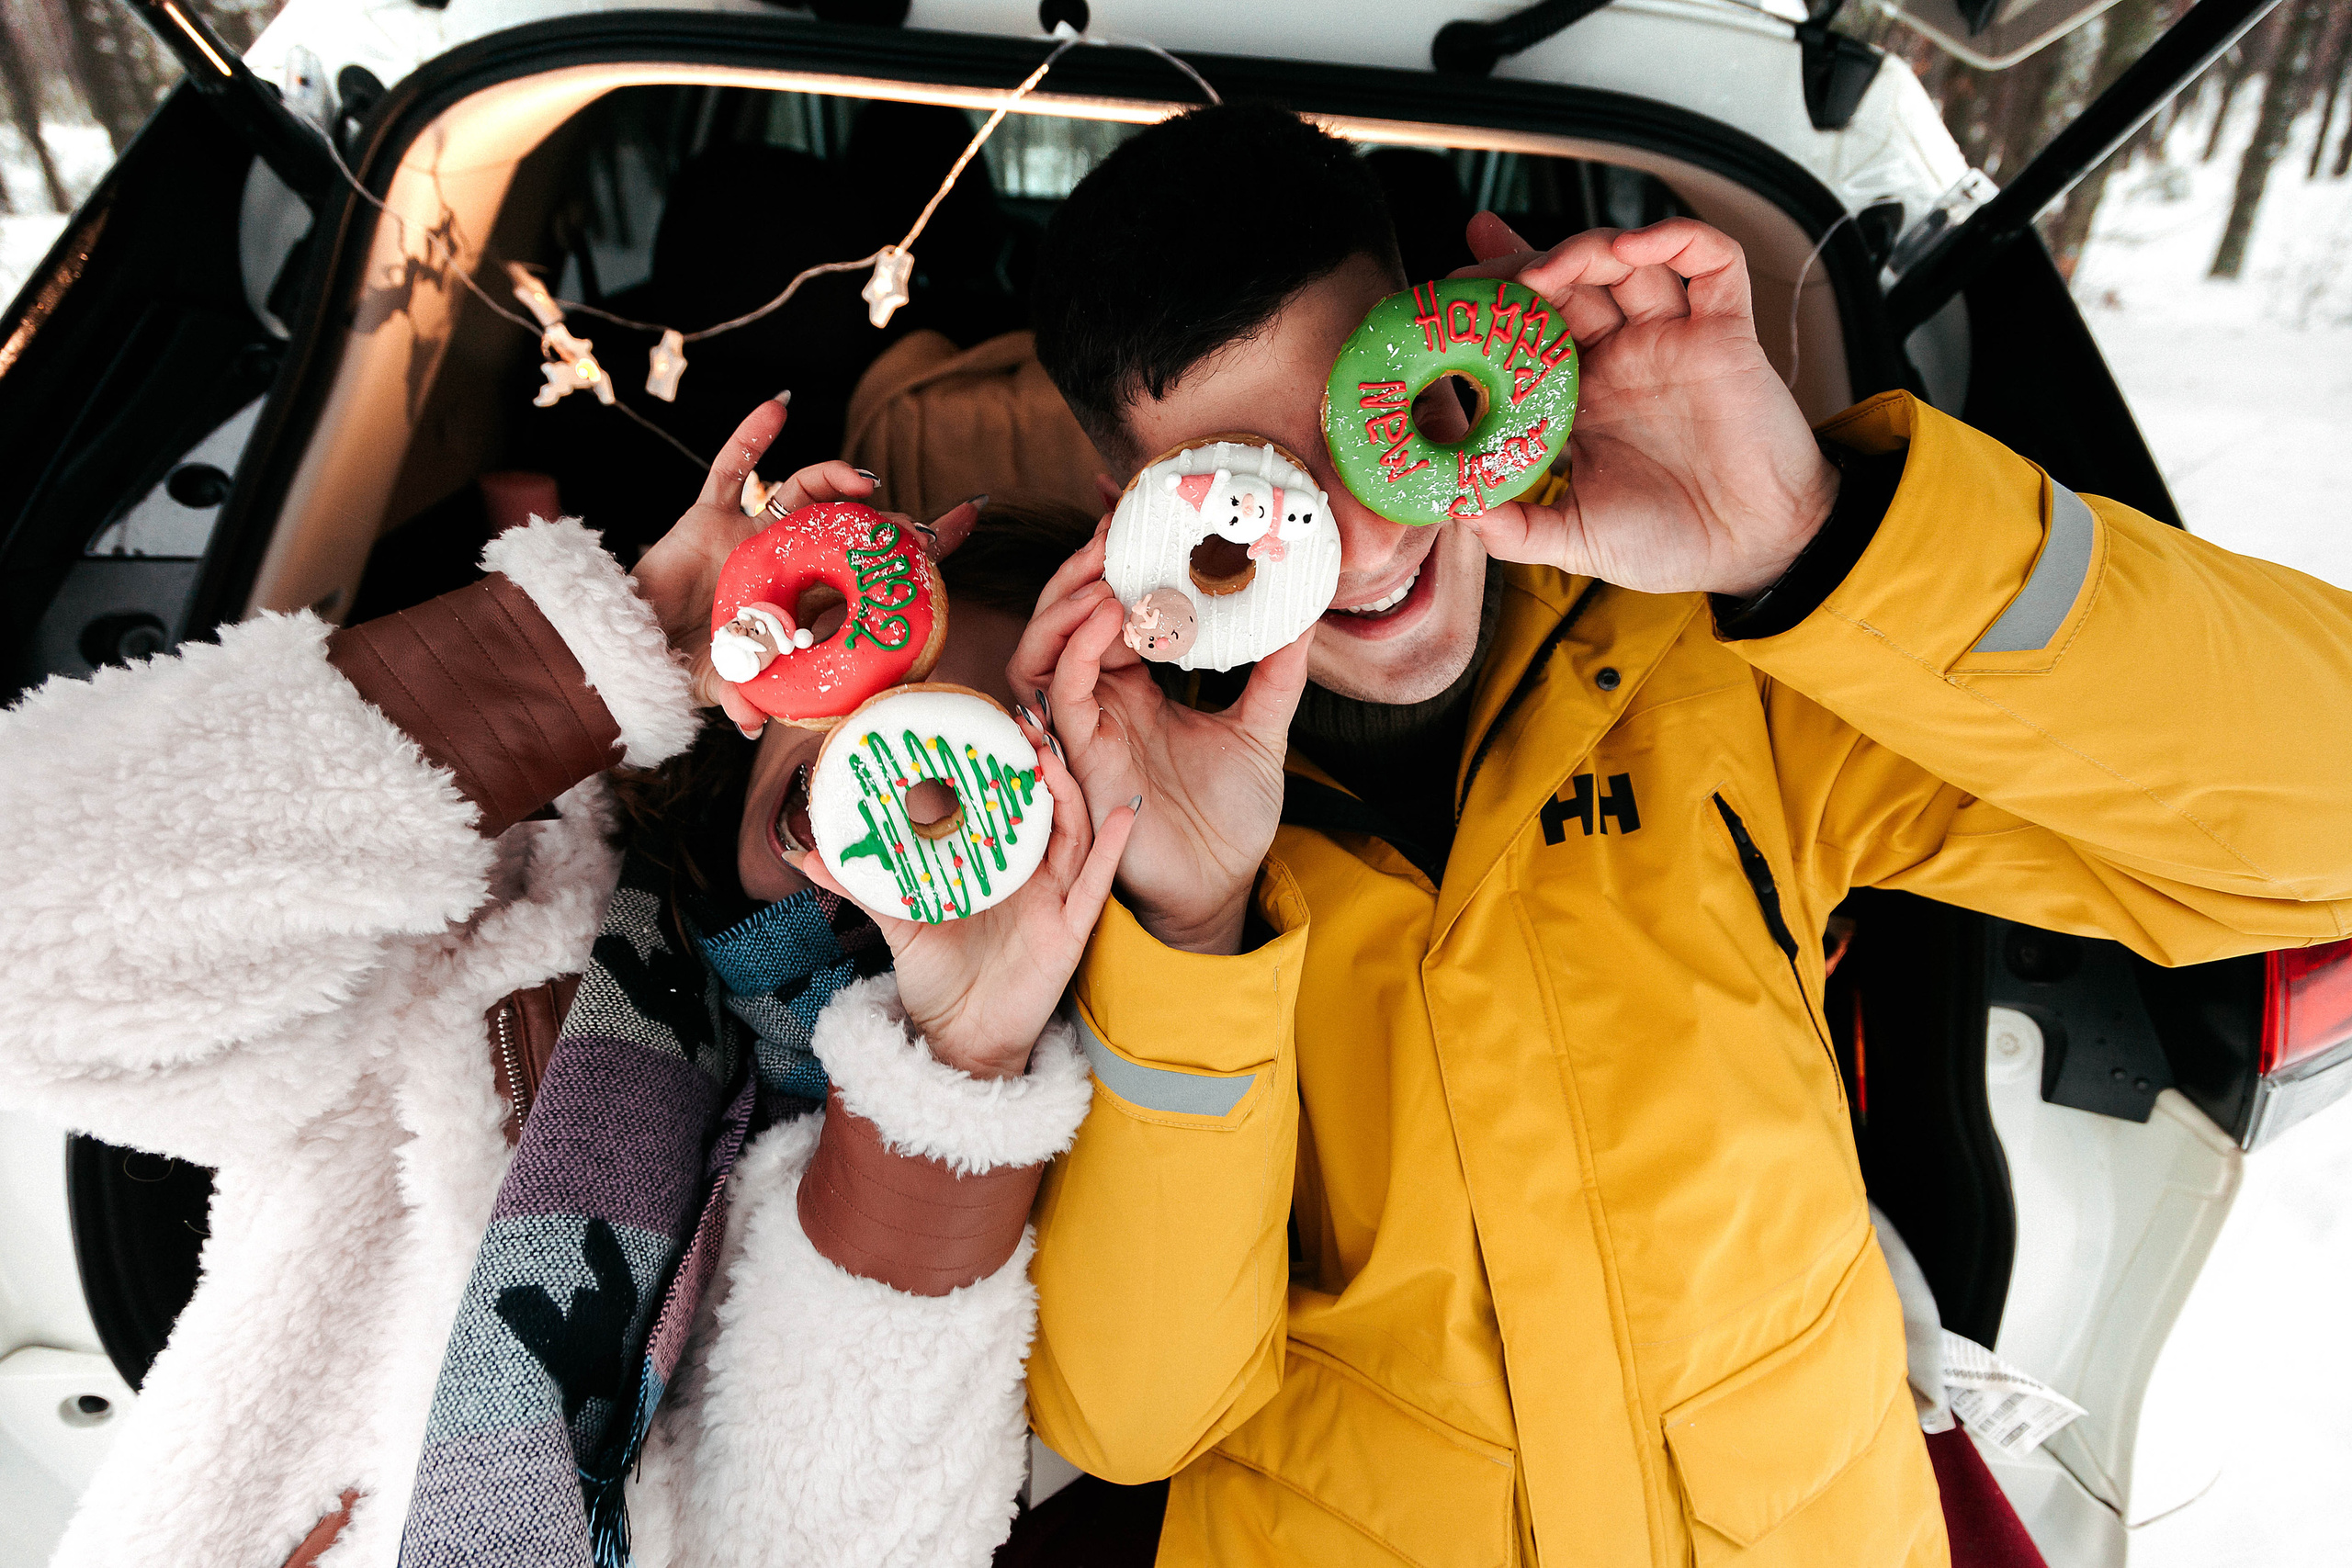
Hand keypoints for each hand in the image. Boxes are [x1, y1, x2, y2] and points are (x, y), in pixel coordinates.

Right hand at [633, 399, 928, 735]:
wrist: (630, 645)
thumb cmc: (683, 666)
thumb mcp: (723, 683)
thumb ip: (743, 698)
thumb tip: (754, 727)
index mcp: (804, 598)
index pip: (873, 569)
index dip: (921, 546)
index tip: (970, 515)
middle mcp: (787, 559)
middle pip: (849, 527)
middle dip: (887, 523)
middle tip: (917, 529)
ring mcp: (751, 533)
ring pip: (803, 491)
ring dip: (834, 478)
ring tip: (862, 482)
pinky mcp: (709, 515)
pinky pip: (733, 466)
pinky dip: (753, 436)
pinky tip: (778, 409)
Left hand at [793, 710, 1138, 1078]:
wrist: (958, 1040)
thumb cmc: (936, 980)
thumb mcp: (898, 922)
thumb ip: (864, 885)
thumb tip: (808, 853)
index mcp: (996, 868)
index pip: (1007, 806)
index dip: (1006, 766)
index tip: (992, 724)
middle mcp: (1031, 877)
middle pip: (1047, 809)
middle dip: (1041, 765)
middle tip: (1025, 724)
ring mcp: (1054, 900)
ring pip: (1074, 834)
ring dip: (1069, 793)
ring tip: (1054, 758)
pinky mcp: (1070, 931)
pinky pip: (1098, 884)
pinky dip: (1113, 848)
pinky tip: (1124, 814)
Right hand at [1007, 526, 1312, 955]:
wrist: (1220, 887)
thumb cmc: (1229, 819)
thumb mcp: (1261, 728)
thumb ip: (1276, 670)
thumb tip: (1306, 612)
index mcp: (1136, 687)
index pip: (1110, 609)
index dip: (1116, 565)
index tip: (1142, 521)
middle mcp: (1102, 701)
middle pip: (1065, 616)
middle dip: (1084, 568)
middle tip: (1117, 525)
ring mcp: (1086, 726)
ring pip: (1045, 645)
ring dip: (1069, 600)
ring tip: (1107, 565)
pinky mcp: (1080, 755)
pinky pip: (1059, 692)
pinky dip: (1076, 648)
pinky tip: (1109, 618)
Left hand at [1450, 215, 1838, 597]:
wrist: (1755, 553)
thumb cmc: (1673, 543)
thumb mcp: (1577, 538)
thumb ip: (1517, 527)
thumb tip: (1456, 507)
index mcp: (1586, 394)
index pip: (1534, 327)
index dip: (1498, 298)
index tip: (1456, 284)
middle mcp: (1626, 357)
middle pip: (1571, 282)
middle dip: (1524, 263)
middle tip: (1481, 270)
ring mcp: (1675, 339)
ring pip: (1629, 263)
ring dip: (1586, 249)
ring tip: (1548, 269)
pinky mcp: (1727, 333)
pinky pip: (1713, 262)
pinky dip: (1677, 239)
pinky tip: (1637, 248)